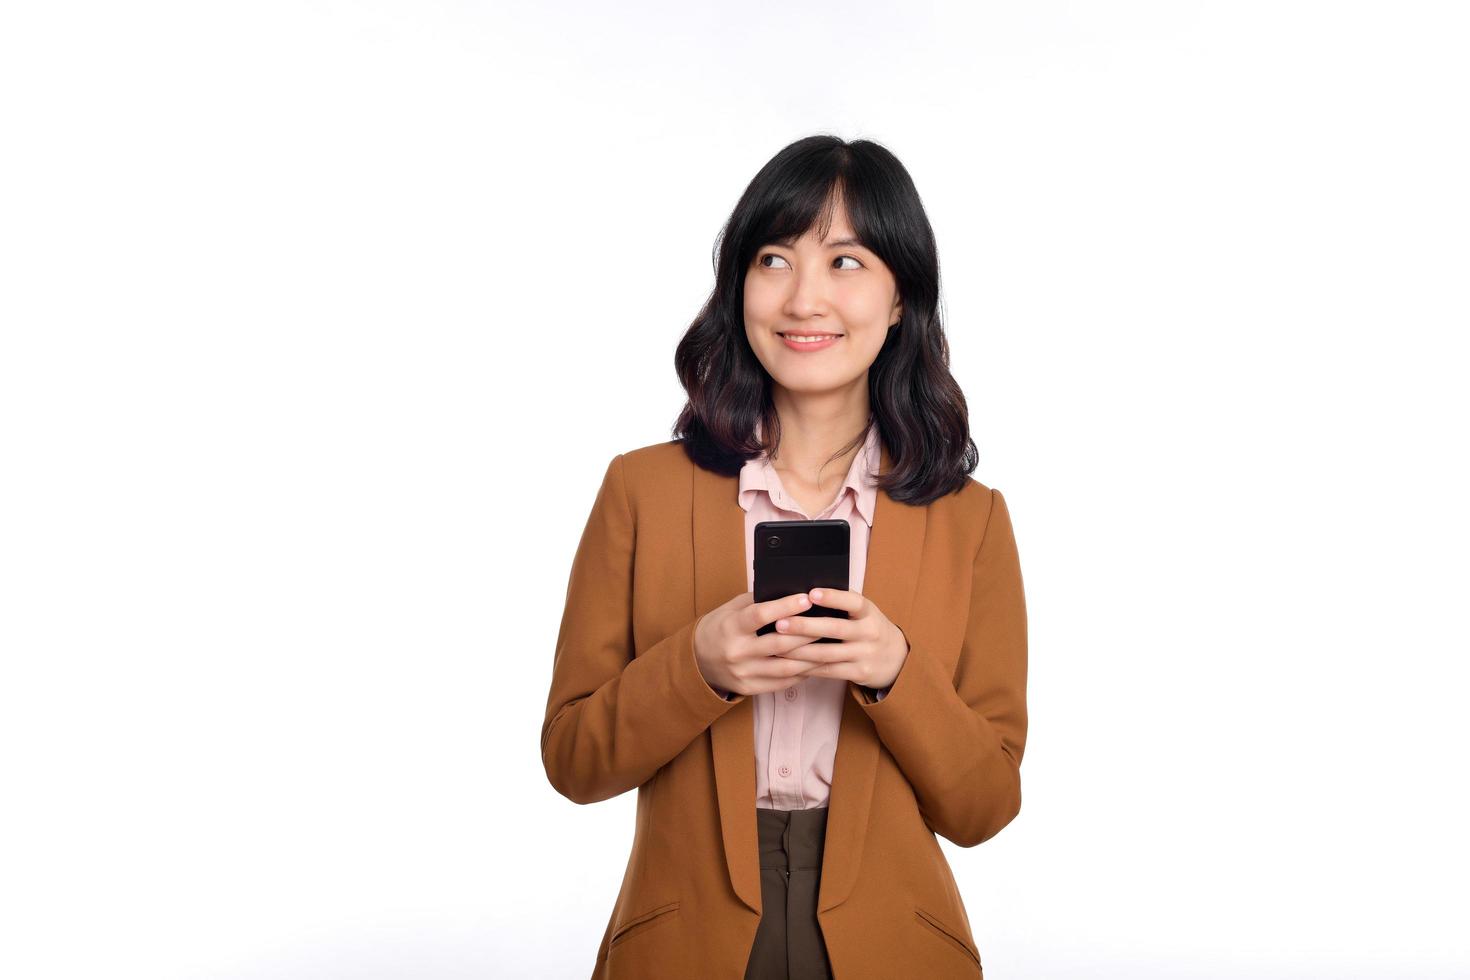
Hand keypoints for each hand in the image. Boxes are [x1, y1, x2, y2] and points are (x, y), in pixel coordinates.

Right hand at [693, 591, 824, 696]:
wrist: (697, 662)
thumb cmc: (719, 629)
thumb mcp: (730, 610)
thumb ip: (756, 602)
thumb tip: (788, 591)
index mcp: (731, 627)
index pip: (761, 615)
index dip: (785, 607)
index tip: (807, 599)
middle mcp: (737, 652)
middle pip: (779, 644)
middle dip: (807, 633)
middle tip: (829, 623)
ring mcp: (744, 673)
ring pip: (785, 667)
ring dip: (811, 657)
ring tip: (829, 646)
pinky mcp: (749, 688)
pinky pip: (782, 682)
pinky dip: (801, 673)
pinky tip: (814, 663)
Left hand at [769, 588, 909, 690]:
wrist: (896, 659)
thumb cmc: (868, 628)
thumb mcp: (864, 613)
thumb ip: (842, 605)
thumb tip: (804, 595)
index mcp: (869, 612)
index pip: (852, 601)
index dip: (832, 597)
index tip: (811, 593)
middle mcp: (869, 632)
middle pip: (835, 629)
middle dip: (805, 626)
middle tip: (780, 623)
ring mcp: (865, 654)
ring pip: (827, 653)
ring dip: (799, 651)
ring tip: (777, 646)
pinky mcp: (859, 672)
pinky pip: (829, 670)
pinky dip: (808, 667)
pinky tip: (790, 663)